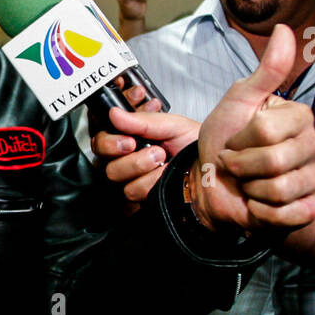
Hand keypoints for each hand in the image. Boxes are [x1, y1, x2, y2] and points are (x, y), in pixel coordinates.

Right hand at [91, 80, 196, 208]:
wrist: (213, 171)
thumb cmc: (195, 147)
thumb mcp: (172, 125)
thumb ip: (141, 120)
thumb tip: (114, 113)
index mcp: (129, 138)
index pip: (101, 138)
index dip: (110, 140)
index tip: (130, 140)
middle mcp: (125, 160)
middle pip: (104, 161)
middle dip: (132, 157)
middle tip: (155, 152)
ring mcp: (130, 181)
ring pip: (117, 178)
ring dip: (144, 170)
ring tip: (165, 163)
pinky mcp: (137, 201)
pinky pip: (129, 198)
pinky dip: (150, 187)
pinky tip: (164, 179)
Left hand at [190, 24, 314, 231]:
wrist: (213, 184)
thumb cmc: (224, 140)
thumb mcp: (238, 100)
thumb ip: (265, 71)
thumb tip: (284, 29)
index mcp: (300, 118)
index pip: (268, 130)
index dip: (240, 138)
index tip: (235, 139)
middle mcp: (313, 147)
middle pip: (275, 162)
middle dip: (241, 166)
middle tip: (236, 164)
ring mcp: (312, 179)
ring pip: (279, 190)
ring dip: (249, 189)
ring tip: (247, 183)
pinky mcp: (306, 209)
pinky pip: (285, 215)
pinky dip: (259, 213)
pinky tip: (256, 204)